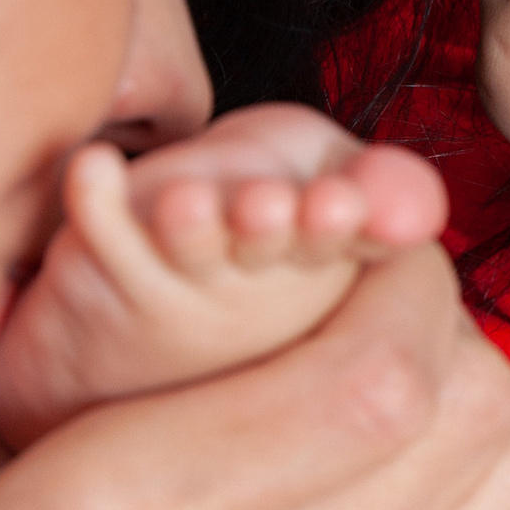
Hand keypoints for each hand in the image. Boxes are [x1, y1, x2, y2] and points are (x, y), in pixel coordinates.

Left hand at [0, 102, 450, 446]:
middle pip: (274, 250)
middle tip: (266, 207)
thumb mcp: (331, 190)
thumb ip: (387, 188)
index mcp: (328, 258)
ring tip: (185, 204)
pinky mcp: (103, 280)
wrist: (120, 342)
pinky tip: (91, 166)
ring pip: (191, 251)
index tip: (337, 203)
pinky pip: (100, 236)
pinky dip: (93, 200)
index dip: (348, 221)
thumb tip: (418, 216)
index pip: (354, 239)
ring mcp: (183, 290)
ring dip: (192, 227)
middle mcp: (263, 288)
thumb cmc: (249, 234)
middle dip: (270, 228)